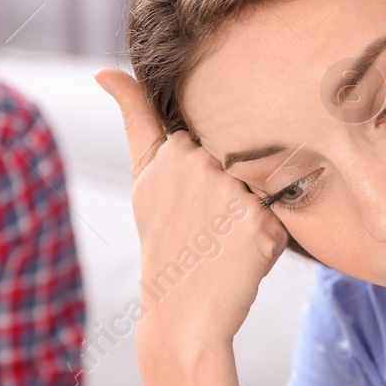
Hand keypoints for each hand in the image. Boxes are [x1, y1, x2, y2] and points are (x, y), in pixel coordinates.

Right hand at [95, 67, 289, 351]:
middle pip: (241, 160)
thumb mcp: (143, 178)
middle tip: (206, 232)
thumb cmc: (166, 244)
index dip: (206, 180)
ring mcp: (229, 192)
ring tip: (223, 245)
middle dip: (232, 192)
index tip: (189, 211)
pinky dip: (269, 240)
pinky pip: (281, 216)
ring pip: (263, 186)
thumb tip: (103, 68)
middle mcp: (198, 165)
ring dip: (252, 214)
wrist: (181, 317)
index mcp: (171, 152)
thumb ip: (134, 117)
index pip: (210, 145)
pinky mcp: (259, 222)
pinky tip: (242, 258)